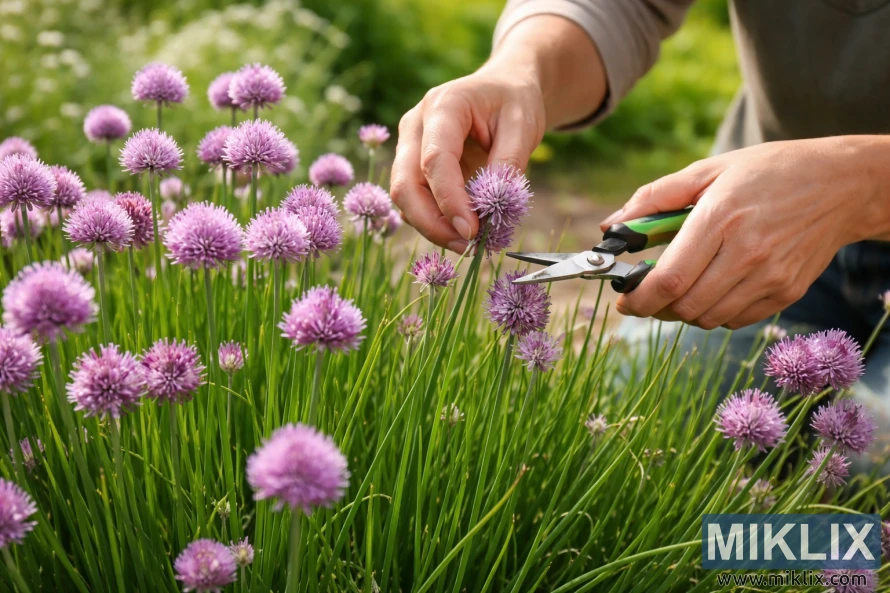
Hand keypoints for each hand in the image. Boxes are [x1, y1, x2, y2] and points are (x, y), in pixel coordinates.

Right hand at [390, 66, 545, 251]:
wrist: (503, 88)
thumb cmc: (514, 102)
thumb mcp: (524, 125)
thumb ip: (508, 163)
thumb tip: (494, 205)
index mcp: (443, 106)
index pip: (434, 161)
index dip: (449, 201)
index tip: (471, 232)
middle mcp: (415, 125)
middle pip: (404, 183)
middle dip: (431, 222)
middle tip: (466, 247)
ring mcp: (409, 146)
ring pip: (405, 197)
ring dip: (432, 227)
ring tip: (468, 243)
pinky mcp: (413, 165)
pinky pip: (415, 200)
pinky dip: (434, 221)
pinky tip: (461, 231)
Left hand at [602, 137, 888, 328]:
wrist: (841, 184)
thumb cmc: (768, 172)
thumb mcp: (709, 170)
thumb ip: (655, 197)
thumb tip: (611, 225)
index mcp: (721, 217)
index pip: (669, 279)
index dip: (639, 298)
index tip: (623, 300)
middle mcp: (747, 252)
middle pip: (685, 306)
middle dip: (656, 307)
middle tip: (646, 295)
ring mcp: (770, 277)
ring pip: (707, 318)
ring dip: (683, 311)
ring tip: (680, 288)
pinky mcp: (786, 292)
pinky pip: (735, 320)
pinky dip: (714, 313)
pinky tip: (713, 288)